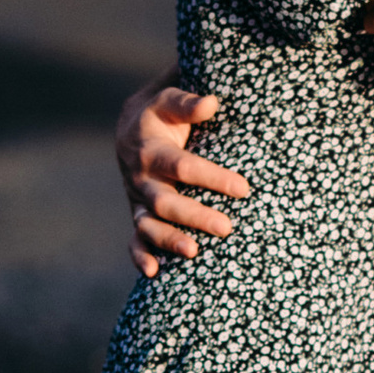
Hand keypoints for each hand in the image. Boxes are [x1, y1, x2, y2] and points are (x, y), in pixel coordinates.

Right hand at [113, 79, 251, 272]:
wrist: (130, 129)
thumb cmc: (161, 114)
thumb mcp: (168, 99)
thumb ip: (187, 102)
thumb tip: (212, 103)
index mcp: (151, 149)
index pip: (182, 166)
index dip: (212, 178)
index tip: (243, 188)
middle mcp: (141, 178)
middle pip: (165, 201)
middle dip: (195, 216)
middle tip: (227, 227)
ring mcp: (138, 199)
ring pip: (149, 224)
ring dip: (169, 240)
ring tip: (194, 251)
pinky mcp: (138, 214)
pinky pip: (134, 239)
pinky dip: (140, 256)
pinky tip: (153, 273)